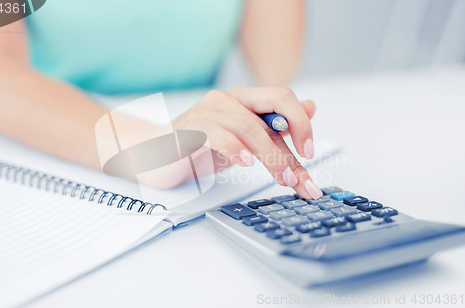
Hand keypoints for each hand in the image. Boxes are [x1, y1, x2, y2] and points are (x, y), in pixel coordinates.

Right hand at [143, 86, 322, 199]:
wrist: (153, 154)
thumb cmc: (198, 146)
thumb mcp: (244, 140)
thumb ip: (275, 127)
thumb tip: (311, 107)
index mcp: (243, 99)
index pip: (282, 98)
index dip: (302, 122)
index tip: (309, 152)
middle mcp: (227, 100)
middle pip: (271, 108)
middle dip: (293, 142)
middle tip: (300, 176)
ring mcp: (207, 113)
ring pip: (248, 126)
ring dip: (270, 155)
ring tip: (281, 179)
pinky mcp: (188, 131)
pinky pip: (216, 135)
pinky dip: (234, 149)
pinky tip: (245, 162)